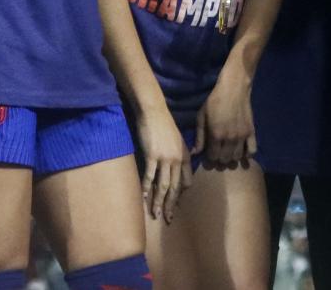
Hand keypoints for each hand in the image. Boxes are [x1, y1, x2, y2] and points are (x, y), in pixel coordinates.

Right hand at [133, 104, 192, 223]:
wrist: (154, 111)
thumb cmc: (165, 124)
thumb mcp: (177, 141)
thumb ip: (179, 155)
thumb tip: (178, 167)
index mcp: (185, 157)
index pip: (186, 182)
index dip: (180, 195)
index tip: (175, 205)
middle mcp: (178, 160)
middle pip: (175, 188)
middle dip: (171, 205)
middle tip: (167, 219)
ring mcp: (165, 158)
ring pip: (162, 185)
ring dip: (159, 202)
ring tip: (155, 214)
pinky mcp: (152, 156)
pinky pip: (149, 176)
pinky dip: (146, 188)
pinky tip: (144, 198)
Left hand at [194, 60, 255, 170]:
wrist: (234, 88)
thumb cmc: (214, 101)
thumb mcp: (201, 116)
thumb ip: (199, 136)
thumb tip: (195, 153)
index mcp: (216, 134)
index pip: (213, 157)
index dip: (209, 157)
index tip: (208, 153)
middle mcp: (230, 138)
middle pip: (225, 159)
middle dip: (219, 158)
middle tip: (218, 152)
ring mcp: (242, 136)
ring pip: (237, 157)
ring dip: (232, 157)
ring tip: (228, 151)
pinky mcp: (251, 132)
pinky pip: (252, 151)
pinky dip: (247, 154)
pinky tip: (241, 150)